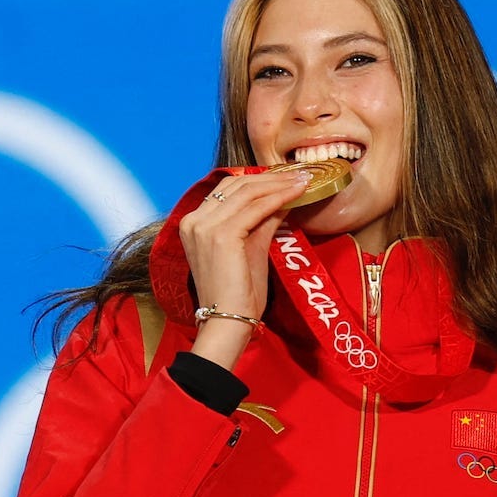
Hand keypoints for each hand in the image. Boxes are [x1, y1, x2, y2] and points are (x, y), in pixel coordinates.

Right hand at [178, 170, 310, 368]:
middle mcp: (194, 220)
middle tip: (300, 175)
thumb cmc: (238, 293)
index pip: (227, 189)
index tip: (286, 177)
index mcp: (193, 223)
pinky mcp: (221, 235)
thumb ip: (263, 221)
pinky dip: (278, 197)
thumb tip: (284, 198)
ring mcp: (205, 226)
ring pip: (247, 191)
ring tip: (303, 181)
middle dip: (271, 177)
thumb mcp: (251, 248)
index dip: (259, 180)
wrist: (228, 321)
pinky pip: (256, 207)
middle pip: (236, 184)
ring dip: (278, 183)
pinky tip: (297, 194)